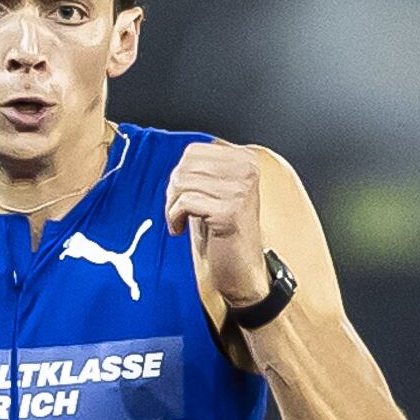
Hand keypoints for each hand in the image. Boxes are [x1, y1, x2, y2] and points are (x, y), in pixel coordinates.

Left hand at [163, 143, 269, 310]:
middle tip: (177, 211)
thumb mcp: (214, 192)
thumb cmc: (223, 232)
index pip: (193, 151)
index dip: (179, 174)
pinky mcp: (230, 211)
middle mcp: (247, 170)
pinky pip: (185, 202)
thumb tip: (176, 163)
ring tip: (180, 221)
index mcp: (245, 160)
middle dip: (173, 190)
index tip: (181, 196)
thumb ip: (201, 171)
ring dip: (172, 206)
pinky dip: (174, 218)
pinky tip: (180, 230)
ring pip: (182, 182)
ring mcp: (241, 190)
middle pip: (185, 165)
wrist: (241, 268)